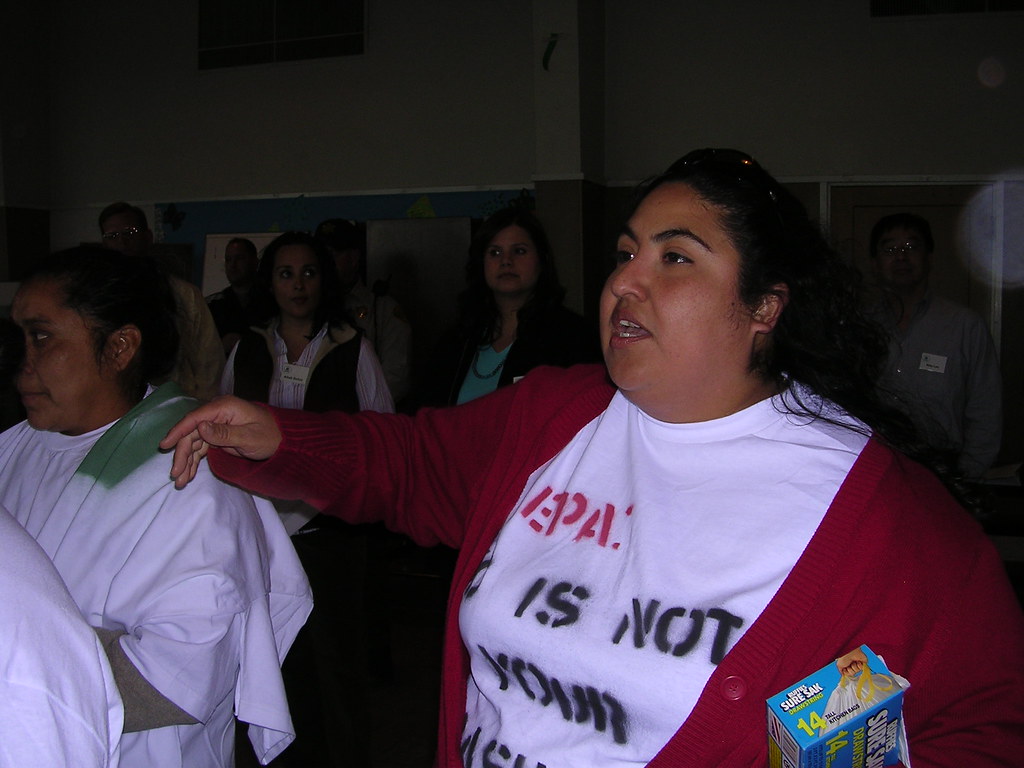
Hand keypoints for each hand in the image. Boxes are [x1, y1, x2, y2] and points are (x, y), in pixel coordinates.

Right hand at [159, 395, 281, 488]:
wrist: (283, 439)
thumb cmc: (270, 435)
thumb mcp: (249, 436)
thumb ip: (224, 433)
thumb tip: (200, 427)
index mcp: (224, 408)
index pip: (195, 418)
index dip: (178, 431)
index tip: (164, 445)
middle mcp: (216, 414)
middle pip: (191, 433)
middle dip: (182, 454)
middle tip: (175, 474)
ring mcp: (216, 424)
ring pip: (194, 443)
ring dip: (186, 461)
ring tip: (180, 482)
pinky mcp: (218, 435)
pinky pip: (202, 448)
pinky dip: (195, 461)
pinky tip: (189, 475)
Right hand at [835, 648, 867, 677]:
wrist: (850, 652)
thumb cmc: (844, 657)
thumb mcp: (839, 665)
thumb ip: (841, 671)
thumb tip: (843, 675)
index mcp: (847, 666)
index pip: (848, 674)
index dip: (847, 673)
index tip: (845, 669)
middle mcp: (852, 666)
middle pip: (852, 674)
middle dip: (850, 669)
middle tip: (849, 664)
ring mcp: (858, 665)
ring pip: (857, 671)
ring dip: (854, 666)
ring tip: (853, 661)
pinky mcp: (863, 664)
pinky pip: (862, 669)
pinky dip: (859, 665)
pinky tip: (857, 661)